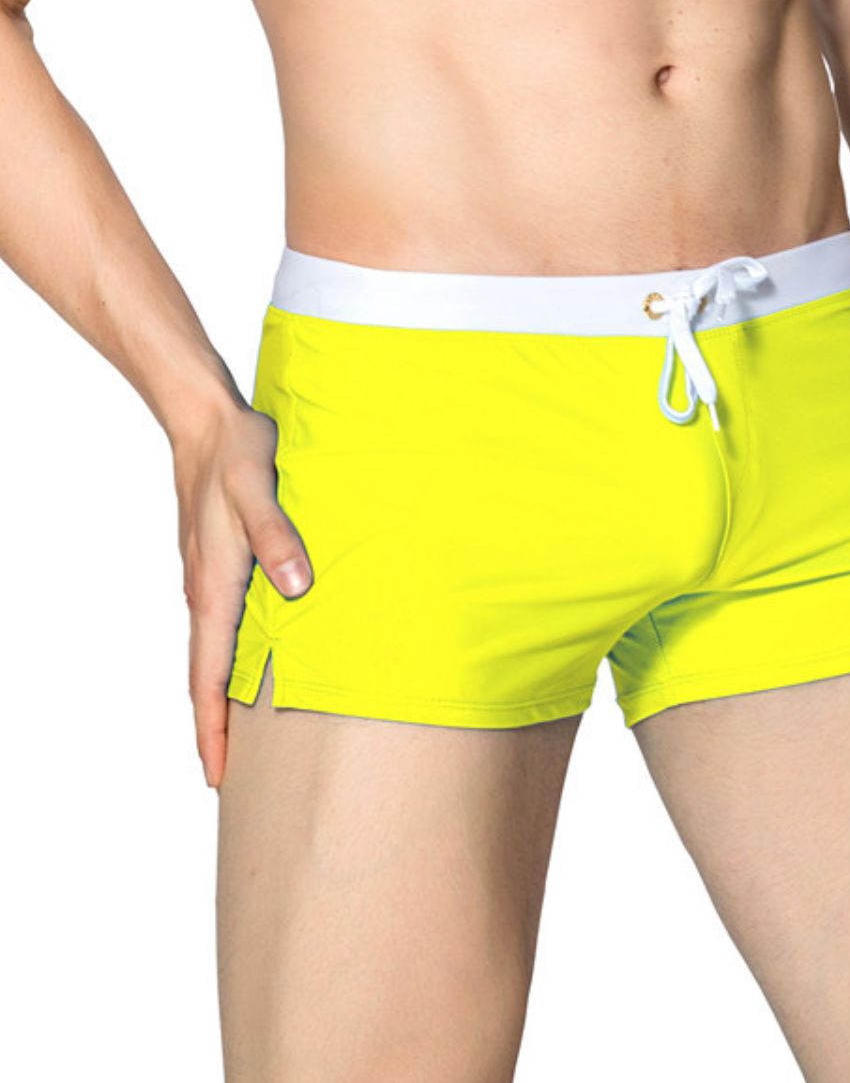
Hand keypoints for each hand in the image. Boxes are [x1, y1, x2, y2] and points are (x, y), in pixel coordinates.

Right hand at [172, 400, 313, 788]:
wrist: (207, 420)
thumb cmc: (237, 453)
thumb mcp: (258, 490)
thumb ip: (277, 537)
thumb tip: (295, 588)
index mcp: (212, 586)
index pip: (206, 676)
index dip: (212, 728)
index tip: (217, 776)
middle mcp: (204, 590)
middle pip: (205, 676)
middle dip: (214, 728)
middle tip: (230, 778)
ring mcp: (208, 578)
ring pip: (213, 652)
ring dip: (222, 695)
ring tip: (242, 735)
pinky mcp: (218, 564)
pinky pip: (221, 626)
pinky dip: (229, 658)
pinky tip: (250, 663)